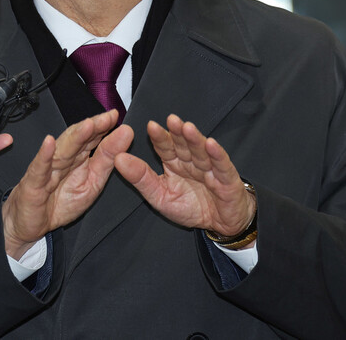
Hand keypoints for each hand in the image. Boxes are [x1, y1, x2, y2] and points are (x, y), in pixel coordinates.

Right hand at [2, 110, 133, 258]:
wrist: (31, 225)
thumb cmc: (60, 202)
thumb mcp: (93, 183)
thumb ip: (107, 160)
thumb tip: (125, 135)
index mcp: (78, 158)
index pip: (91, 137)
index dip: (103, 126)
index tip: (115, 116)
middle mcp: (62, 160)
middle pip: (77, 139)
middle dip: (92, 127)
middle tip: (107, 118)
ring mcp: (47, 170)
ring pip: (62, 151)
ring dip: (74, 137)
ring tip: (88, 125)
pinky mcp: (33, 184)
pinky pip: (39, 169)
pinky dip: (44, 156)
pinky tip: (49, 143)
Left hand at [114, 114, 254, 241]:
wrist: (220, 224)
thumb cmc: (191, 207)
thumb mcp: (159, 196)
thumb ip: (140, 178)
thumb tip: (118, 159)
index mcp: (174, 163)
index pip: (165, 147)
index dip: (159, 137)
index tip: (151, 126)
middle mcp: (191, 161)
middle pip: (184, 144)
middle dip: (177, 132)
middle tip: (171, 120)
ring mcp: (210, 168)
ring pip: (201, 151)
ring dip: (195, 139)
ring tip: (187, 128)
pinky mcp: (227, 178)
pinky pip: (222, 165)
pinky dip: (217, 155)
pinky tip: (211, 144)